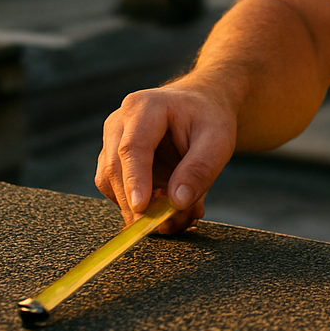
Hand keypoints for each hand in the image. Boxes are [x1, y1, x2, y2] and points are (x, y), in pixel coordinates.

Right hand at [94, 81, 236, 234]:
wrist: (200, 106)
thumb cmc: (208, 118)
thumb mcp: (218, 140)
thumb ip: (200, 170)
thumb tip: (176, 203)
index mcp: (144, 108)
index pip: (132, 148)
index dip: (135, 179)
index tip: (141, 208)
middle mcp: (119, 123)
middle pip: (115, 170)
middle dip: (139, 205)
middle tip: (172, 224)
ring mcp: (112, 142)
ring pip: (112, 185)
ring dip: (142, 209)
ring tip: (182, 213)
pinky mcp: (113, 161)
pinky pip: (118, 191)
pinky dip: (142, 206)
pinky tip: (171, 206)